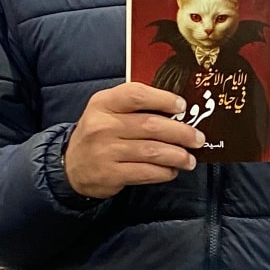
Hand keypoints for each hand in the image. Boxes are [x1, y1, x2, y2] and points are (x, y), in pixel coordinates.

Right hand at [62, 82, 205, 198]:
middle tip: (197, 138)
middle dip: (181, 133)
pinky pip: (146, 172)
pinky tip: (171, 170)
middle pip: (151, 125)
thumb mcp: (106, 111)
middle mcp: (103, 125)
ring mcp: (106, 151)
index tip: (182, 106)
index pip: (136, 94)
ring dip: (177, 155)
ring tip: (190, 159)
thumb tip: (178, 111)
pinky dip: (164, 172)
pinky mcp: (110, 174)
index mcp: (104, 103)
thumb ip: (135, 107)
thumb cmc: (98, 134)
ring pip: (152, 151)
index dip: (163, 99)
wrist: (71, 166)